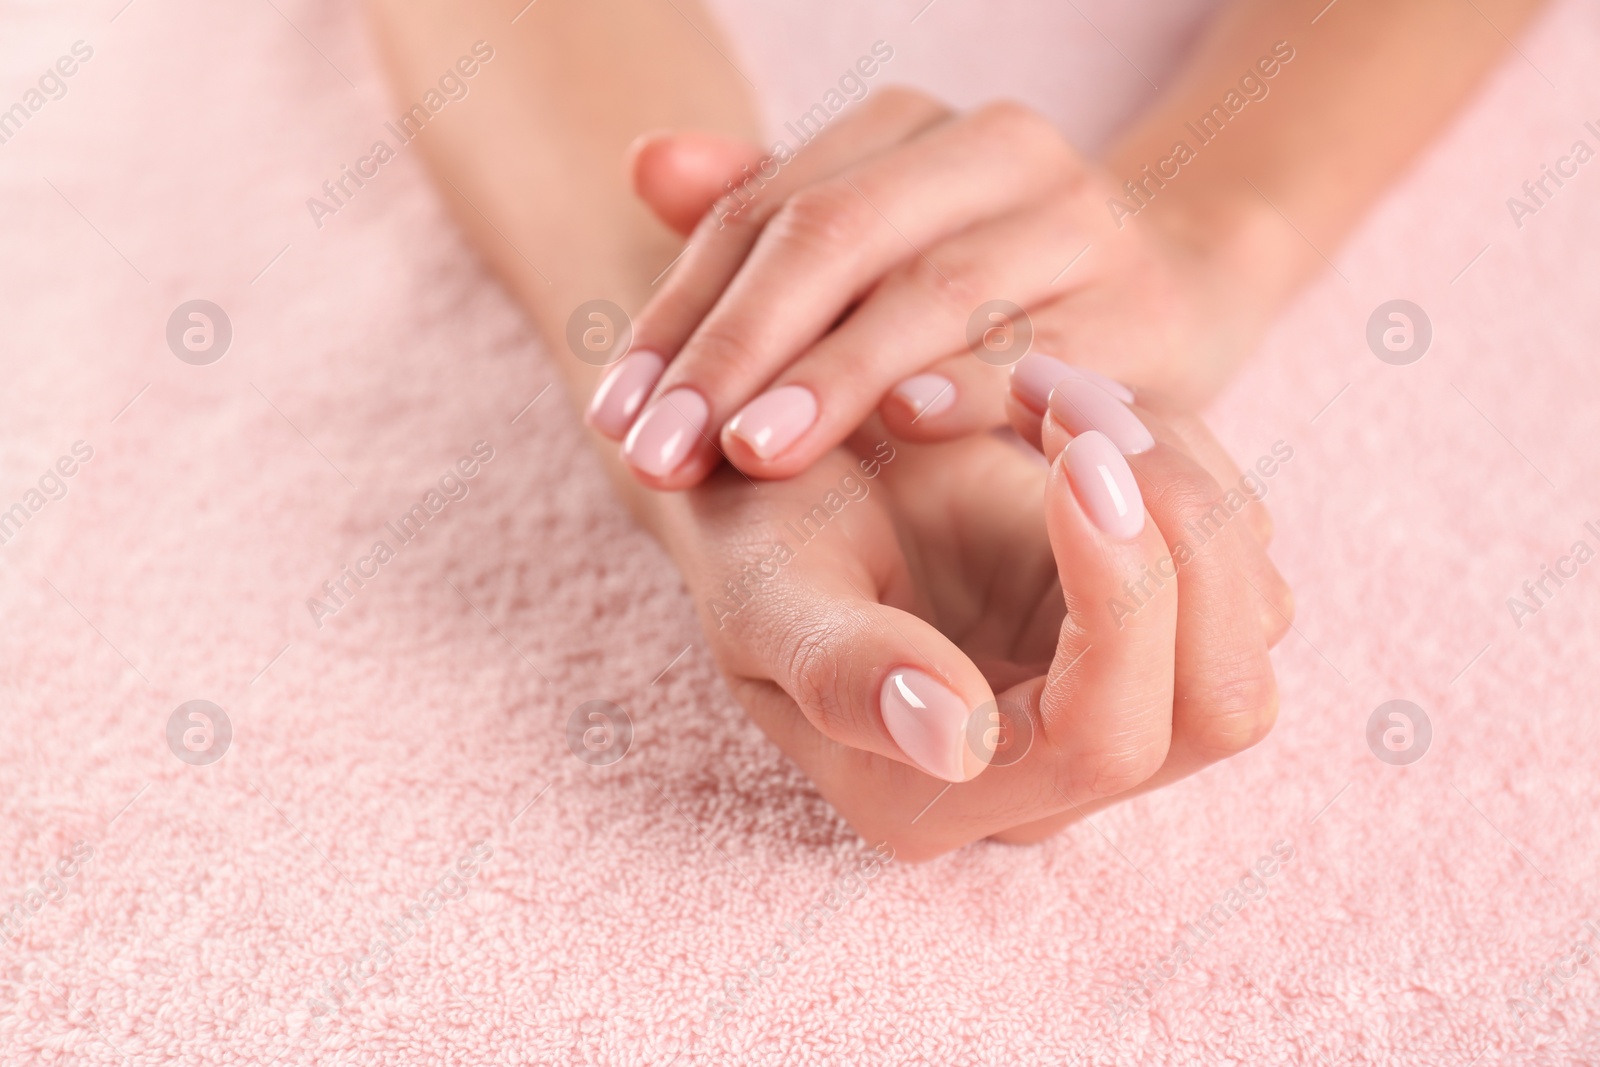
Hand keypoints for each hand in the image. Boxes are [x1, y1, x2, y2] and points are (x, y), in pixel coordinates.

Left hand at [589, 87, 1263, 490]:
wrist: (1181, 294)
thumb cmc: (993, 283)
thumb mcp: (876, 245)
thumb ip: (765, 211)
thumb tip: (644, 162)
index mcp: (911, 129)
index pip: (763, 211)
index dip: (679, 314)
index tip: (615, 417)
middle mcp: (998, 152)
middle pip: (837, 239)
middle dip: (736, 350)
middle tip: (662, 454)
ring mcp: (1081, 226)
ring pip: (934, 293)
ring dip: (835, 376)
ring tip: (752, 451)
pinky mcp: (1147, 310)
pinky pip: (1045, 353)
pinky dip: (972, 385)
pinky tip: (904, 425)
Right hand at [658, 381, 1289, 859]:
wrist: (776, 484)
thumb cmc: (755, 540)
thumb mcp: (761, 595)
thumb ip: (843, 672)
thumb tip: (958, 743)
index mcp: (939, 797)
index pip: (1098, 742)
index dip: (1120, 603)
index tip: (1076, 458)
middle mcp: (1047, 775)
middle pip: (1217, 706)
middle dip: (1182, 540)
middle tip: (1087, 414)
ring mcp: (1112, 700)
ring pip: (1252, 628)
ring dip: (1186, 486)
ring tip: (1068, 392)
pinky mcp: (1148, 625)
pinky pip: (1243, 556)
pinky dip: (1188, 462)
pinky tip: (1089, 408)